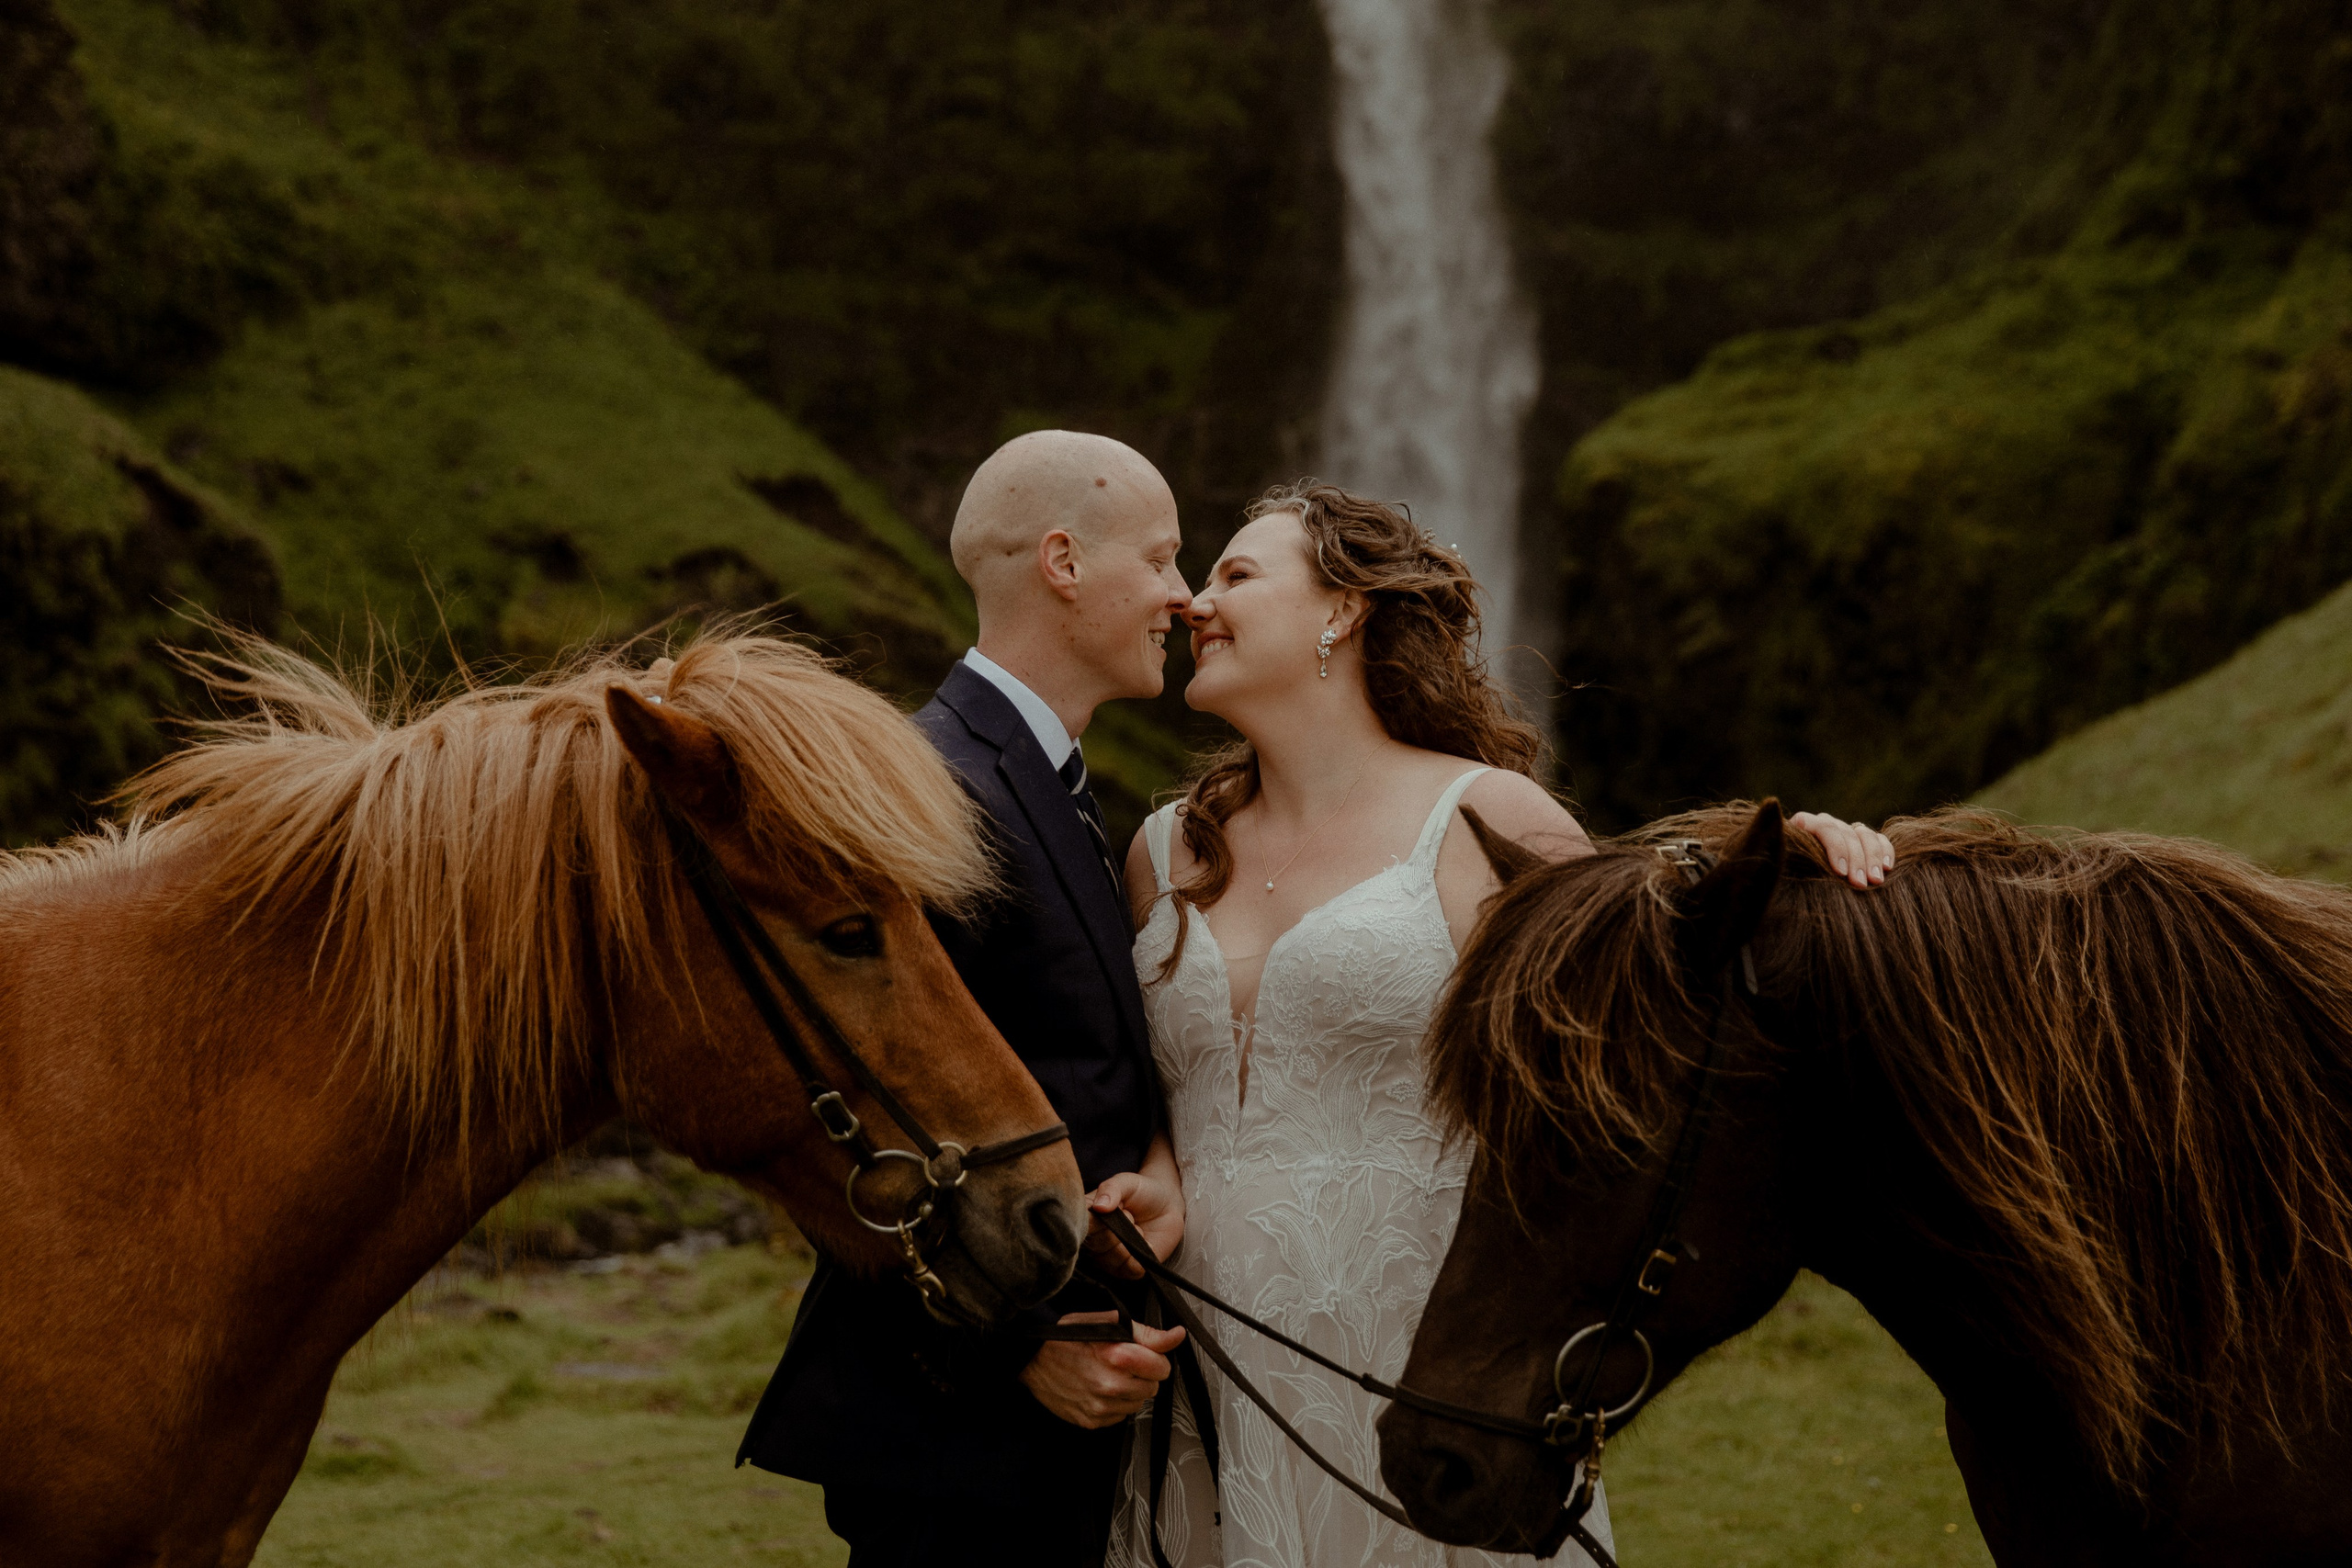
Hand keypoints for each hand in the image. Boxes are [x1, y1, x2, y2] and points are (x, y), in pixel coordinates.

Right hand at [1018, 1311, 1186, 1428]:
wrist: (1031, 1359)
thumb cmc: (1065, 1337)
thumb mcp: (1107, 1322)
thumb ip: (1147, 1333)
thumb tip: (1176, 1336)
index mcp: (1118, 1356)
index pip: (1162, 1368)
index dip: (1155, 1359)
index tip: (1144, 1355)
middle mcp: (1111, 1385)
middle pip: (1152, 1388)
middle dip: (1142, 1375)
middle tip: (1121, 1364)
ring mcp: (1100, 1406)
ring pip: (1137, 1404)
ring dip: (1128, 1391)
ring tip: (1107, 1376)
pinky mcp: (1091, 1421)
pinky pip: (1119, 1417)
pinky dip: (1114, 1405)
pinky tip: (1098, 1389)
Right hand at [1083, 1170, 1184, 1280]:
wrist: (1168, 1205)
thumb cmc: (1142, 1191)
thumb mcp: (1127, 1182)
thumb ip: (1112, 1189)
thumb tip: (1099, 1206)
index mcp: (1087, 1218)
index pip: (1080, 1227)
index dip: (1096, 1222)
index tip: (1114, 1209)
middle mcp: (1093, 1241)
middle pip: (1096, 1245)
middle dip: (1118, 1228)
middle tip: (1129, 1213)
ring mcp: (1108, 1258)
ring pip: (1113, 1259)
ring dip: (1130, 1240)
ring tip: (1137, 1226)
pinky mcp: (1127, 1269)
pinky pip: (1130, 1269)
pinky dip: (1142, 1253)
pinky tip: (1146, 1240)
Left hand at [1789, 811, 1894, 889]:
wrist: (1801, 894)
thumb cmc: (1787, 883)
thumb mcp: (1781, 870)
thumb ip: (1783, 858)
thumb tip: (1782, 852)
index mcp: (1803, 826)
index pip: (1822, 826)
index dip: (1834, 847)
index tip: (1840, 872)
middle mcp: (1825, 825)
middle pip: (1845, 832)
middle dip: (1855, 858)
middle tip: (1859, 883)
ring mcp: (1845, 831)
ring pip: (1863, 834)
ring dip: (1872, 857)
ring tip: (1876, 881)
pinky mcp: (1864, 842)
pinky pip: (1879, 839)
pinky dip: (1885, 851)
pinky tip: (1887, 868)